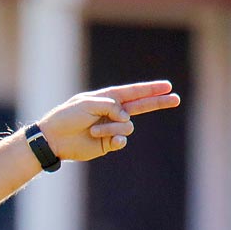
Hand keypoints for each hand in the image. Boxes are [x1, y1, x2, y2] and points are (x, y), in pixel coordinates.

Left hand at [37, 81, 180, 162]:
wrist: (54, 139)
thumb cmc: (67, 117)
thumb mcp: (88, 103)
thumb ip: (110, 105)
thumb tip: (125, 117)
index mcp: (107, 98)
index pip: (134, 92)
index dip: (150, 89)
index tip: (167, 86)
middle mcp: (112, 112)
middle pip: (141, 106)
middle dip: (158, 102)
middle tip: (176, 99)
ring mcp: (112, 128)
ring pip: (127, 126)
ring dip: (111, 127)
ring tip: (93, 129)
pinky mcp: (109, 143)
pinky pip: (122, 140)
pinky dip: (114, 138)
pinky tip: (102, 138)